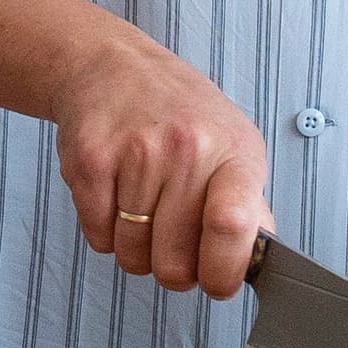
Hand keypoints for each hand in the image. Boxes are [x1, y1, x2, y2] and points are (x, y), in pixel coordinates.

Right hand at [48, 27, 271, 297]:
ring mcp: (136, 153)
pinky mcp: (91, 160)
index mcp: (233, 152)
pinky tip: (115, 198)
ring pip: (132, 255)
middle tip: (171, 243)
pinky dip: (105, 231)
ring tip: (142, 210)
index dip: (222, 272)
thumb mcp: (232, 144)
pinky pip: (98, 237)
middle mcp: (187, 149)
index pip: (233, 226)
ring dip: (135, 248)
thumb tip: (256, 261)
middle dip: (172, 268)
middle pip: (174, 262)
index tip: (216, 281)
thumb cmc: (179, 111)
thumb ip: (248, 205)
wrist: (113, 65)